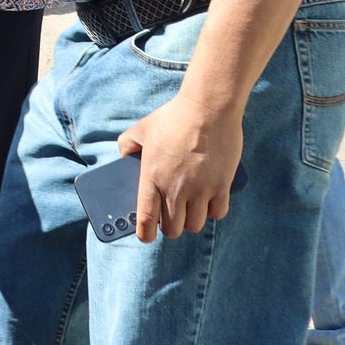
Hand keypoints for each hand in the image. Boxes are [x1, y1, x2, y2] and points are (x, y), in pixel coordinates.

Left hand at [116, 91, 244, 242]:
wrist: (208, 108)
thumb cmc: (173, 117)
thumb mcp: (141, 128)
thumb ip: (127, 145)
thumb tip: (123, 157)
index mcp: (152, 177)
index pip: (146, 218)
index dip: (145, 234)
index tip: (146, 236)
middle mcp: (175, 189)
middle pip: (173, 229)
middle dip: (171, 227)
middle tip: (171, 216)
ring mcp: (200, 189)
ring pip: (195, 225)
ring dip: (191, 220)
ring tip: (190, 210)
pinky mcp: (221, 186)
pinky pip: (218, 213)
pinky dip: (213, 211)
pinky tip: (209, 203)